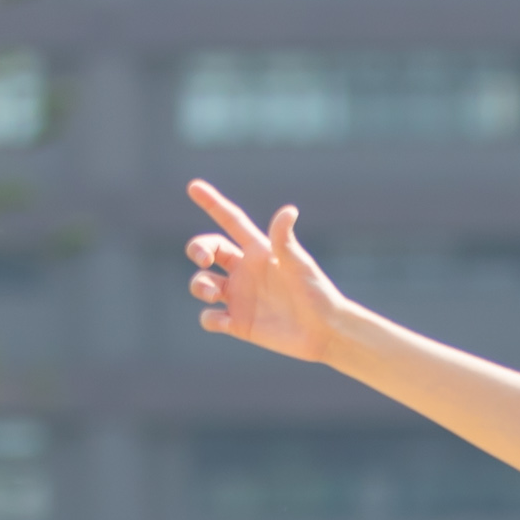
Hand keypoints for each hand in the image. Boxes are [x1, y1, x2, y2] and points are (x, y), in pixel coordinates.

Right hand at [184, 181, 350, 364]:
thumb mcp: (300, 265)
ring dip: (199, 285)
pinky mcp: (238, 323)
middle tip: (204, 259)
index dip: (212, 203)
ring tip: (214, 294)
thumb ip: (286, 241)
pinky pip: (210, 319)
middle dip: (197, 248)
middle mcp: (245, 271)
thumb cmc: (318, 294)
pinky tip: (223, 321)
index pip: (230, 221)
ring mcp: (240, 297)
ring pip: (202, 283)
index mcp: (259, 251)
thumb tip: (288, 210)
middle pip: (208, 250)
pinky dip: (209, 319)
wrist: (326, 332)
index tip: (194, 186)